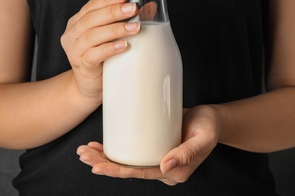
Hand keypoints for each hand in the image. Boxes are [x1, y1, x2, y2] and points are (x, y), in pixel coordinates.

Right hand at [60, 0, 139, 101]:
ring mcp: (75, 51)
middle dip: (113, 12)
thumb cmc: (102, 59)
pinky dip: (109, 49)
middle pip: (92, 18)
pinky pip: (94, 55)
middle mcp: (73, 35)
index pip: (91, 6)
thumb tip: (149, 7)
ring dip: (115, 29)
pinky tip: (123, 46)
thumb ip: (127, 20)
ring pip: (93, 35)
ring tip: (135, 28)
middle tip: (133, 8)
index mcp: (77, 23)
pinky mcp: (82, 66)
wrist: (89, 86)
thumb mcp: (112, 37)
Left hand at [77, 105, 219, 185]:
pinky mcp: (152, 147)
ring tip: (84, 150)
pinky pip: (131, 152)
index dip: (118, 171)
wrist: (211, 120)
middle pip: (128, 169)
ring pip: (127, 162)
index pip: (140, 174)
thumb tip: (164, 167)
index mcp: (174, 172)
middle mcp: (162, 169)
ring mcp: (156, 158)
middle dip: (103, 164)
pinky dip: (114, 149)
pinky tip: (100, 145)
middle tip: (83, 154)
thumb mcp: (203, 138)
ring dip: (104, 157)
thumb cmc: (209, 127)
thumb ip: (187, 153)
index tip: (98, 166)